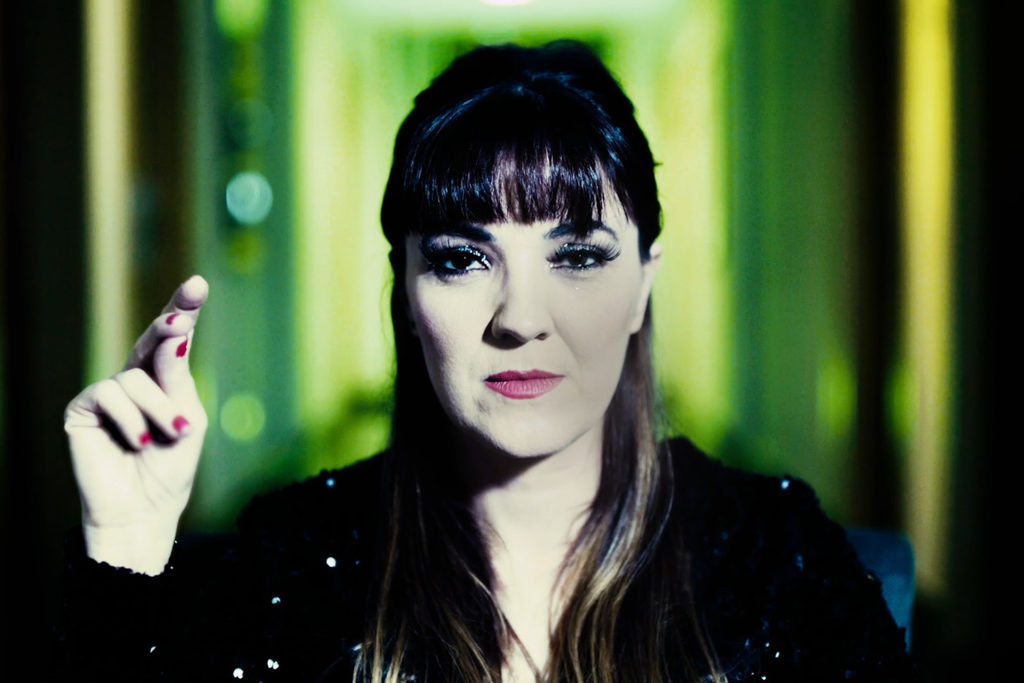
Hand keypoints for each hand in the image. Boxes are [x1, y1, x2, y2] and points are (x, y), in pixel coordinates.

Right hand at [64, 275, 209, 573]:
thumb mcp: (187, 418)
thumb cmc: (170, 467)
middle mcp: (136, 379)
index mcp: (166, 380)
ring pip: (136, 376)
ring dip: (159, 408)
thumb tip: (174, 332)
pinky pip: (110, 394)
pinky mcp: (82, 408)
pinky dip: (131, 418)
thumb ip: (177, 378)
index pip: (174, 339)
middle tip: (181, 318)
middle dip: (169, 324)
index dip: (183, 310)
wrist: (144, 510)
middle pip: (151, 340)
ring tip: (167, 436)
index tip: (197, 284)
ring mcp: (108, 393)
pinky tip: (138, 441)